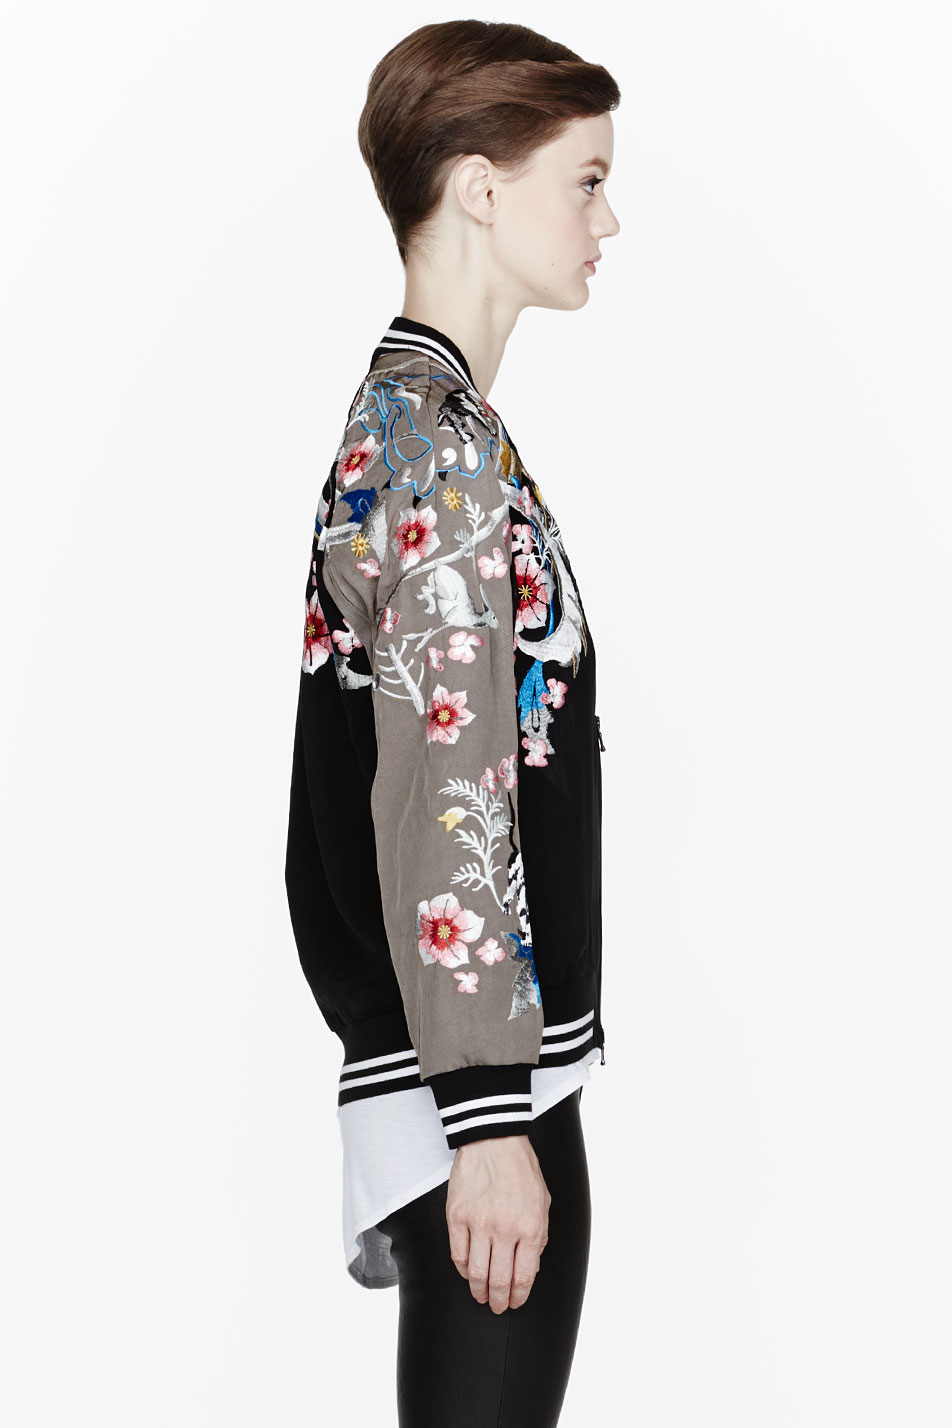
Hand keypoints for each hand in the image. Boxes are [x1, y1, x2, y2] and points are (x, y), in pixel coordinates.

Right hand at [445, 1134, 550, 1312]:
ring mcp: (478, 1223)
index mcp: (530, 1227)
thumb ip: (540, 1236)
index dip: (519, 1297)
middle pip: (499, 1281)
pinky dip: (462, 1269)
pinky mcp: (457, 1216)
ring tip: (481, 1295)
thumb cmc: (521, 1169)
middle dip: (499, 1301)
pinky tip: (467, 1272)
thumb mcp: (543, 1202)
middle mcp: (504, 1229)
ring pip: (476, 1273)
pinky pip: (457, 1254)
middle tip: (497, 1306)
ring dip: (478, 1291)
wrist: (494, 1140)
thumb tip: (530, 1267)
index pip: (524, 1277)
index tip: (515, 1303)